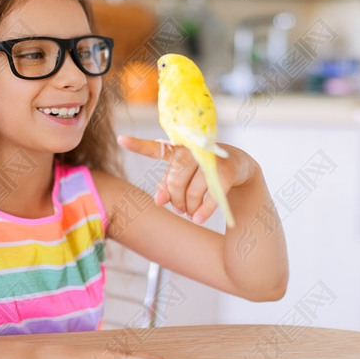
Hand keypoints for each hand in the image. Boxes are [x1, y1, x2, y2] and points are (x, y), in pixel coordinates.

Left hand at [118, 135, 255, 225]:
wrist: (238, 167)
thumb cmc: (205, 170)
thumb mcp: (185, 175)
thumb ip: (168, 184)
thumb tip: (158, 201)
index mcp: (179, 149)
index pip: (156, 148)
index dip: (138, 145)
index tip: (120, 139)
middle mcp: (194, 150)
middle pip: (174, 181)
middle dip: (175, 200)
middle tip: (179, 208)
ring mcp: (211, 160)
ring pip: (191, 192)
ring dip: (188, 208)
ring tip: (189, 212)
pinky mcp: (226, 172)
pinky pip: (209, 198)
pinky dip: (202, 212)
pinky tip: (197, 219)